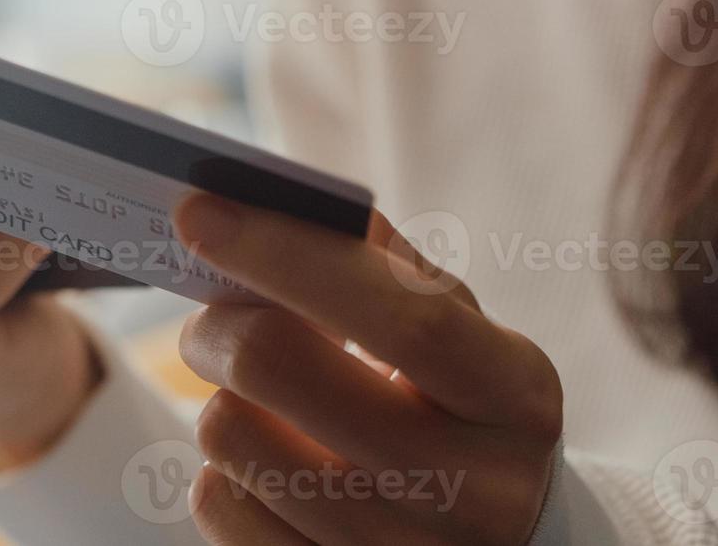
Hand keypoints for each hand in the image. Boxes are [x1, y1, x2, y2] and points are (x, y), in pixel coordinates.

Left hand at [173, 195, 562, 545]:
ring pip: (232, 438)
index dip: (292, 255)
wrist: (500, 541)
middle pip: (282, 369)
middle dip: (221, 322)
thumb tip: (286, 205)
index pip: (405, 317)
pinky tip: (268, 463)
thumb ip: (388, 270)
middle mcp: (473, 492)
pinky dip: (225, 470)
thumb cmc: (460, 406)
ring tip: (259, 398)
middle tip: (214, 312)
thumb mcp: (462, 335)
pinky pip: (220, 508)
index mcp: (515, 396)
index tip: (202, 211)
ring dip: (223, 398)